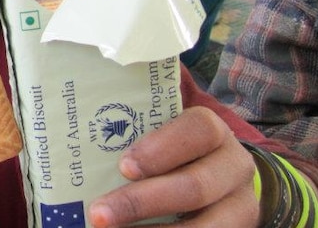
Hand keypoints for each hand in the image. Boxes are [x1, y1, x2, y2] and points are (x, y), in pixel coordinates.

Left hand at [88, 106, 258, 227]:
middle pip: (195, 187)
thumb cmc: (170, 147)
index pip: (197, 130)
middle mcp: (234, 168)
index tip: (124, 167)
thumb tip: (77, 103)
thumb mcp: (160, 126)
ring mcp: (240, 206)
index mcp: (213, 132)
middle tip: (99, 214)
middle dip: (141, 203)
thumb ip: (132, 116)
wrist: (216, 175)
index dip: (161, 148)